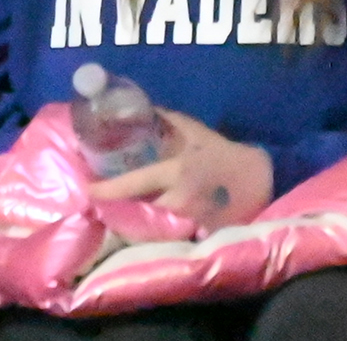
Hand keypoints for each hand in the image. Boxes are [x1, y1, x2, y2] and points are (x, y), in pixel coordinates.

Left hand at [87, 110, 272, 231]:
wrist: (259, 178)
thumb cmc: (222, 151)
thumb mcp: (193, 130)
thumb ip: (164, 121)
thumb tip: (136, 110)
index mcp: (175, 171)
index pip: (132, 184)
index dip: (107, 189)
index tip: (87, 189)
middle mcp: (180, 200)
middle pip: (140, 210)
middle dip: (123, 208)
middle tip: (107, 202)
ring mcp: (190, 222)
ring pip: (154, 225)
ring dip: (141, 220)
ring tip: (126, 214)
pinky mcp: (200, 237)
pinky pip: (171, 236)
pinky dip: (160, 231)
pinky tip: (152, 227)